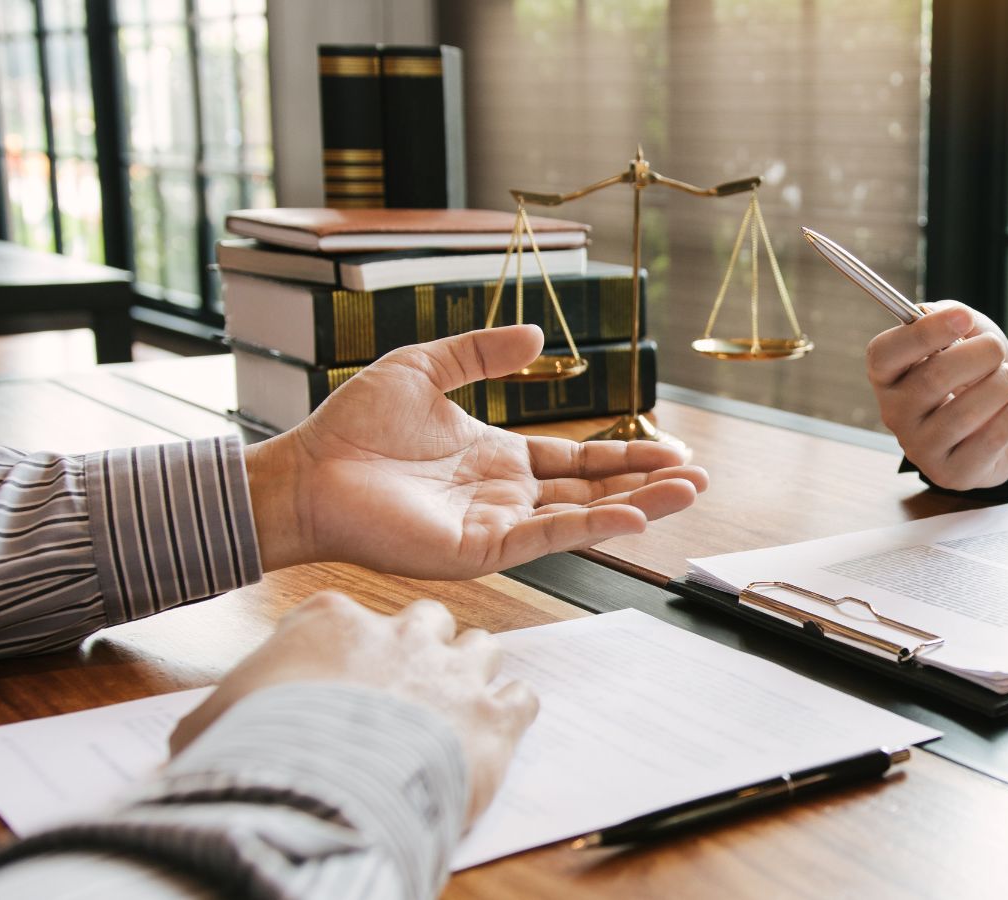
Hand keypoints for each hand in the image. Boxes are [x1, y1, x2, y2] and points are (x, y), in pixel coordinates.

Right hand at [170, 592, 536, 823]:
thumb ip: (221, 714)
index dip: (346, 645)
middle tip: (407, 683)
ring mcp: (453, 672)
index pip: (346, 614)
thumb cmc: (262, 753)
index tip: (341, 670)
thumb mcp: (214, 723)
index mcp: (332, 622)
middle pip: (426, 619)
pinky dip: (511, 712)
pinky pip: (520, 697)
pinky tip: (495, 730)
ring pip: (482, 647)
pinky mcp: (495, 717)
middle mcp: (400, 634)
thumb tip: (196, 737)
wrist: (320, 790)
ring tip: (456, 704)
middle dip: (421, 645)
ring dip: (470, 672)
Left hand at [242, 325, 708, 577]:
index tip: (673, 449)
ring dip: (638, 506)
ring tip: (689, 493)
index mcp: (499, 460)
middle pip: (594, 493)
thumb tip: (538, 336)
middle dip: (649, 484)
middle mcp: (506, 498)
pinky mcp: (477, 549)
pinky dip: (592, 530)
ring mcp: (496, 527)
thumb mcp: (427, 368)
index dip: (626, 457)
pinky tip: (633, 516)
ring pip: (582, 518)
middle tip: (701, 476)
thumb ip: (482, 352)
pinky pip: (546, 539)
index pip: (579, 463)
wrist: (306, 470)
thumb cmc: (353, 427)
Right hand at [866, 302, 1007, 490]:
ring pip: (966, 411)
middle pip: (933, 377)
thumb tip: (955, 317)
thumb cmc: (973, 373)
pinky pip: (990, 438)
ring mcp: (920, 448)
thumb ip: (952, 317)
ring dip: (1002, 383)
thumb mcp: (962, 334)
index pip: (887, 353)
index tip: (963, 317)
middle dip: (981, 355)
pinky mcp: (950, 473)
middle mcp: (894, 413)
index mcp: (887, 376)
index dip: (924, 332)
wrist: (998, 422)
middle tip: (997, 350)